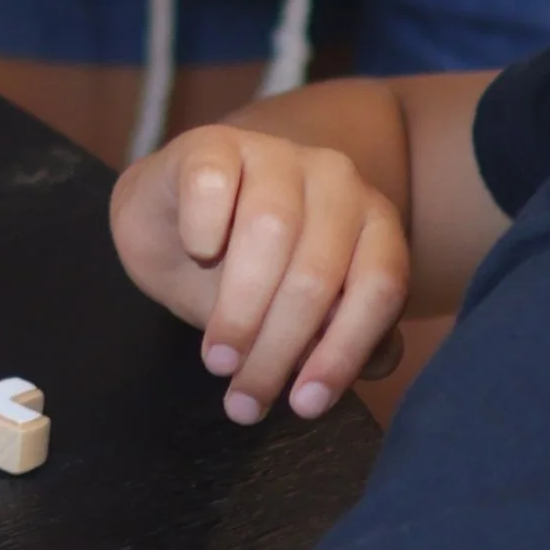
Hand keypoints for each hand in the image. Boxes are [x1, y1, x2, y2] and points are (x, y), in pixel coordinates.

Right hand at [109, 125, 406, 422]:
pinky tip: (197, 253)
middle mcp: (336, 180)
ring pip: (270, 231)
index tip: (306, 405)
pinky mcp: (213, 143)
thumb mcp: (296, 319)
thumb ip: (341, 338)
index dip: (344, 351)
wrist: (169, 223)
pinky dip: (204, 228)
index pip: (379, 286)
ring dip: (240, 308)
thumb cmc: (242, 275)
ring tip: (216, 358)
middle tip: (244, 398)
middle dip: (278, 348)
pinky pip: (214, 187)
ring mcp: (275, 153)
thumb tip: (372, 366)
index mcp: (373, 222)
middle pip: (319, 272)